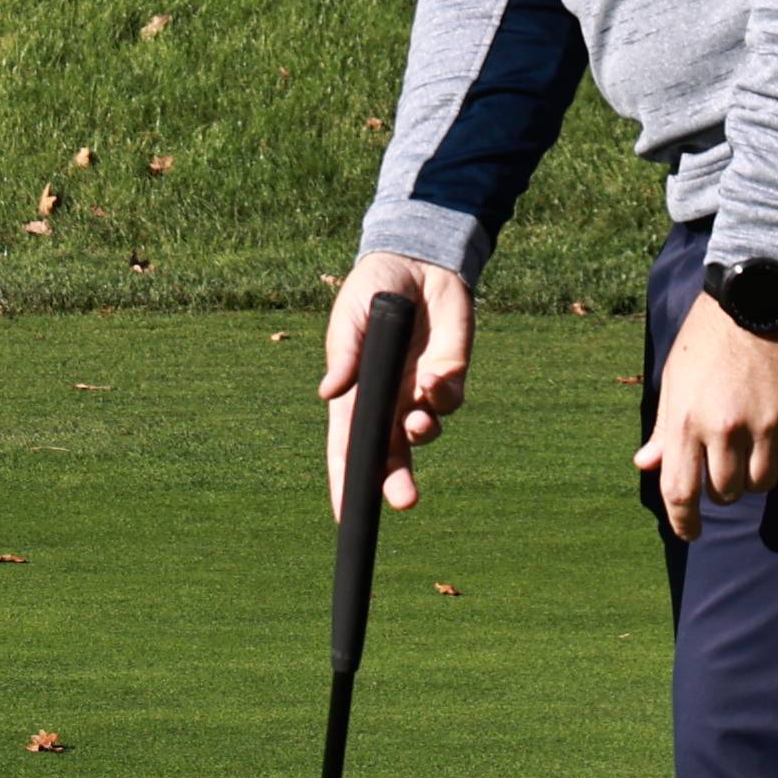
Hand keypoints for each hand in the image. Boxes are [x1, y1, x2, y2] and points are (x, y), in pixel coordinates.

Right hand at [325, 248, 476, 511]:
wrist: (416, 261)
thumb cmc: (371, 290)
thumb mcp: (348, 319)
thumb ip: (343, 356)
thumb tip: (328, 393)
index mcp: (355, 395)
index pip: (348, 448)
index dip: (346, 483)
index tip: (346, 516)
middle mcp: (387, 402)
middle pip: (390, 455)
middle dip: (395, 482)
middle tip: (403, 501)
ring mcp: (419, 392)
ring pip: (424, 433)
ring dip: (421, 434)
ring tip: (417, 422)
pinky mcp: (450, 375)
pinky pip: (449, 400)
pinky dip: (441, 396)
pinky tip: (432, 376)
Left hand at [638, 302, 777, 530]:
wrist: (756, 296)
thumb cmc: (708, 337)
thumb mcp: (676, 380)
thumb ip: (666, 429)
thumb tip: (646, 464)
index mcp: (685, 421)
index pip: (680, 492)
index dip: (684, 522)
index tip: (691, 532)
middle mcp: (723, 429)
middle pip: (724, 492)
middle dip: (721, 489)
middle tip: (723, 469)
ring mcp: (764, 426)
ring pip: (760, 484)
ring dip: (754, 478)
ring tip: (752, 452)